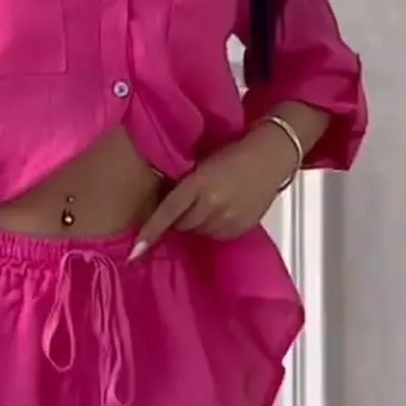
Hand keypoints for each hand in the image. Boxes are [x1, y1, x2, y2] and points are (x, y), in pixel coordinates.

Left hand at [130, 125, 299, 259]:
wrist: (270, 155)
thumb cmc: (232, 153)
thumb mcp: (203, 164)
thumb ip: (184, 185)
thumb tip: (160, 205)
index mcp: (200, 184)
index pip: (168, 212)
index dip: (151, 232)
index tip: (135, 252)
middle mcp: (213, 205)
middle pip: (182, 225)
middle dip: (179, 217)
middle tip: (189, 200)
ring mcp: (228, 220)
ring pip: (198, 232)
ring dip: (197, 222)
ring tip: (210, 202)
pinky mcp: (240, 229)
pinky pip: (216, 236)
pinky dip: (213, 226)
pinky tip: (224, 209)